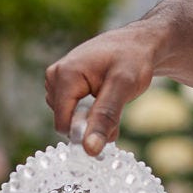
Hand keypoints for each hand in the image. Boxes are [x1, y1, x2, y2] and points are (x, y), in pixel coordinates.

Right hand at [44, 21, 166, 155]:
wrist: (137, 43)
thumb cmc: (132, 60)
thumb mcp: (123, 88)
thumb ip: (105, 118)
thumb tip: (89, 150)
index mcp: (64, 75)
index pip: (63, 124)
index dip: (87, 132)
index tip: (112, 124)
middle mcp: (54, 76)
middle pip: (65, 121)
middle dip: (90, 124)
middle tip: (115, 108)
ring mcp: (56, 78)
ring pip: (68, 117)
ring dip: (90, 118)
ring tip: (111, 99)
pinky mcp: (63, 82)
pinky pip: (70, 108)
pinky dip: (88, 111)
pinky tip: (102, 97)